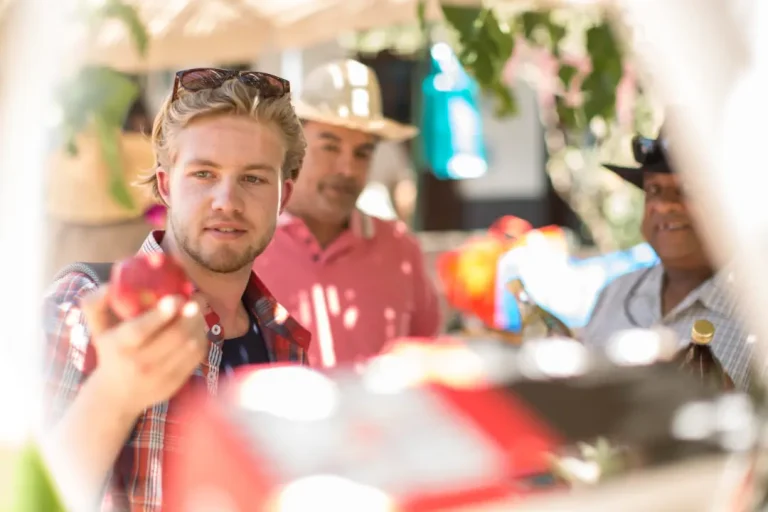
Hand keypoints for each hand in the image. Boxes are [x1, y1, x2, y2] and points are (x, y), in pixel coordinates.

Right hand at [80, 286, 208, 417]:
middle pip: (174, 336)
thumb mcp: (96, 328)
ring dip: (199, 323)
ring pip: (190, 345)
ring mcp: (160, 375)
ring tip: (198, 310)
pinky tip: (198, 327)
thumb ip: (95, 303)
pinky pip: (196, 356)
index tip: (176, 298)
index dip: (160, 314)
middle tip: (198, 298)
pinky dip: (201, 337)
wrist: (117, 395)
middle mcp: (140, 363)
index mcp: (119, 346)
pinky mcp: (176, 382)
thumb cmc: (110, 351)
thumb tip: (109, 285)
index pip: (140, 330)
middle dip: (191, 314)